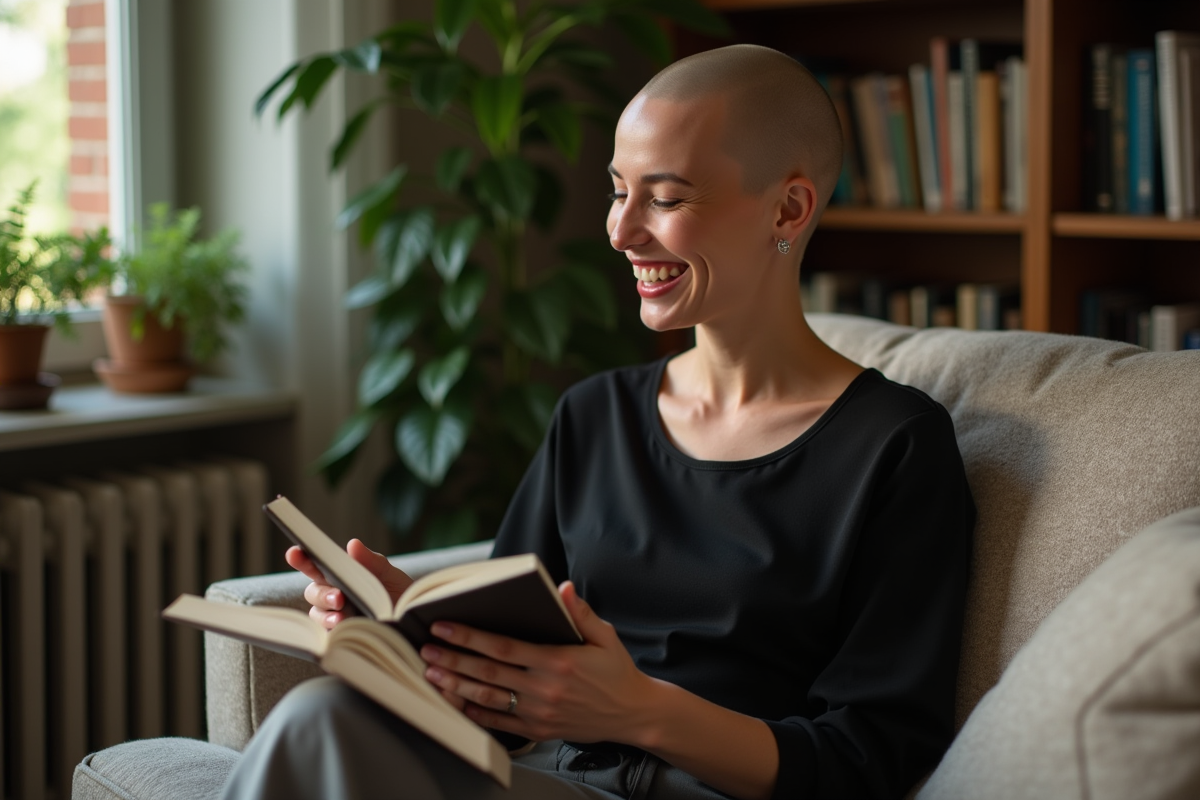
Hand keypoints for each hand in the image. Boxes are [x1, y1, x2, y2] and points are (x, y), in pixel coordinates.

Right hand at [286, 539, 412, 629]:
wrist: (416, 622)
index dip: (302, 559)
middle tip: (339, 597)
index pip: (316, 566)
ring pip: (317, 614)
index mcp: (340, 575)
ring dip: (326, 615)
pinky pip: (327, 636)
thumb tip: (352, 545)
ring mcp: (335, 616)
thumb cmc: (399, 593)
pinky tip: (343, 631)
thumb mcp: (389, 575)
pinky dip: (332, 633)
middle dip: (322, 594)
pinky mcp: (340, 637)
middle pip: (313, 592)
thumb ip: (371, 561)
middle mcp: (333, 595)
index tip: (295, 553)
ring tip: (341, 617)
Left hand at [419, 581, 655, 743]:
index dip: (470, 636)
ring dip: (456, 686)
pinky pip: (500, 723)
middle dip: (452, 659)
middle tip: (425, 649)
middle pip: (487, 672)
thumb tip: (563, 588)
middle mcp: (545, 688)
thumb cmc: (617, 671)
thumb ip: (581, 612)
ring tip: (432, 675)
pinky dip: (476, 713)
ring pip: (488, 698)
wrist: (633, 714)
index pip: (503, 646)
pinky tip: (457, 702)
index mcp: (558, 660)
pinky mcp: (539, 730)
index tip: (444, 626)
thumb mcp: (605, 637)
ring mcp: (540, 712)